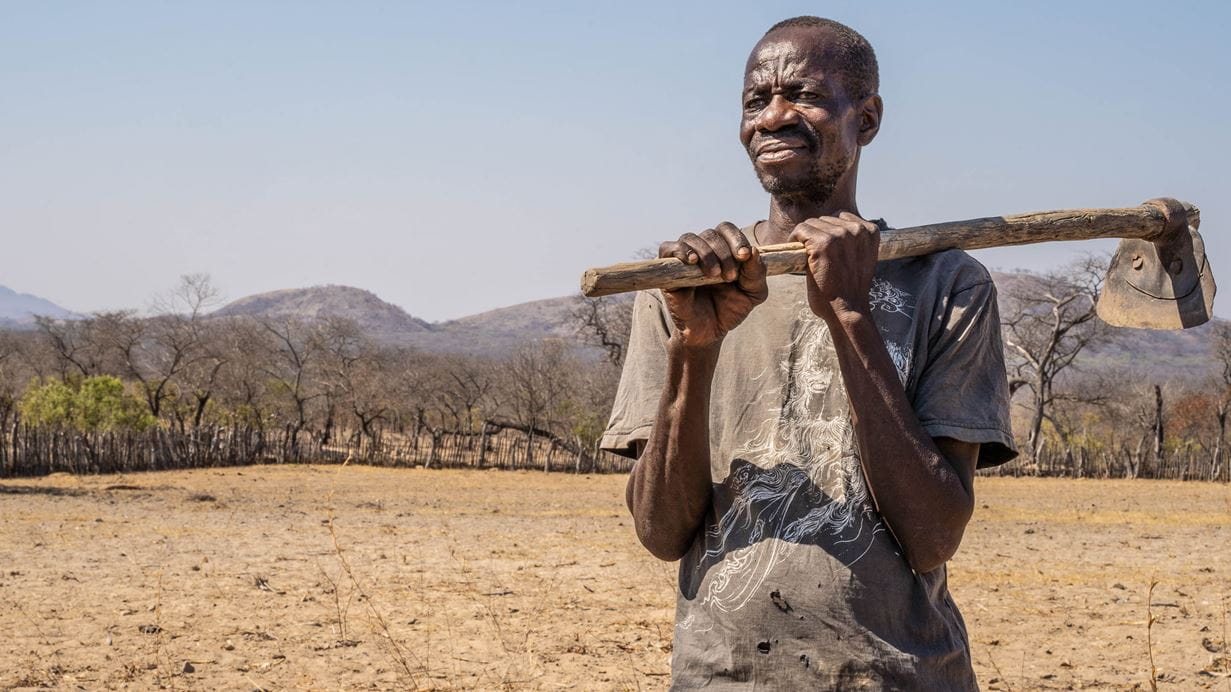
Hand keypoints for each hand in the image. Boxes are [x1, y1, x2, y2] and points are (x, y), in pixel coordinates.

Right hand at [658, 222, 767, 348]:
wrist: (710, 332)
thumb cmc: (730, 309)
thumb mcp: (753, 293)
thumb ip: (757, 273)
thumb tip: (753, 250)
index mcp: (723, 249)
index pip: (727, 229)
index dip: (736, 238)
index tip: (744, 255)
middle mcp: (703, 250)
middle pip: (711, 234)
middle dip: (724, 253)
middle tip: (729, 277)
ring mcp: (684, 259)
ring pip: (690, 238)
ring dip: (706, 253)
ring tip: (714, 275)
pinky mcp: (668, 270)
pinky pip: (668, 248)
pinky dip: (681, 250)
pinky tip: (693, 261)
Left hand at [788, 212, 879, 321]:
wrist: (848, 310)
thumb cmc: (851, 289)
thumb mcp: (862, 258)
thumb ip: (853, 241)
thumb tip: (834, 230)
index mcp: (870, 231)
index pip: (841, 217)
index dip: (829, 231)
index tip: (825, 248)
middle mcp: (857, 230)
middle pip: (824, 220)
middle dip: (817, 235)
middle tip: (814, 256)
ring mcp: (840, 235)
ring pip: (811, 224)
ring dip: (806, 239)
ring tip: (807, 256)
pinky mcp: (822, 243)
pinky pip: (800, 231)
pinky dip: (795, 240)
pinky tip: (798, 254)